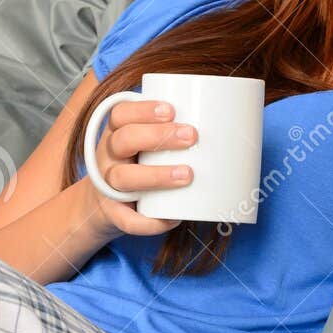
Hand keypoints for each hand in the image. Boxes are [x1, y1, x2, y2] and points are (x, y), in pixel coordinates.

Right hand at [81, 98, 196, 237]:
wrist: (102, 206)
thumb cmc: (138, 165)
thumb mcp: (145, 144)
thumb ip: (173, 132)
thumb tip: (230, 128)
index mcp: (116, 133)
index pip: (120, 114)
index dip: (142, 110)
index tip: (171, 110)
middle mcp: (107, 156)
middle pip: (124, 140)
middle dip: (158, 136)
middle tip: (192, 136)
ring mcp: (106, 185)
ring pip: (122, 178)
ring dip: (156, 176)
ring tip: (187, 174)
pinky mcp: (112, 213)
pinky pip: (126, 219)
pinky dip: (149, 222)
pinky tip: (172, 218)